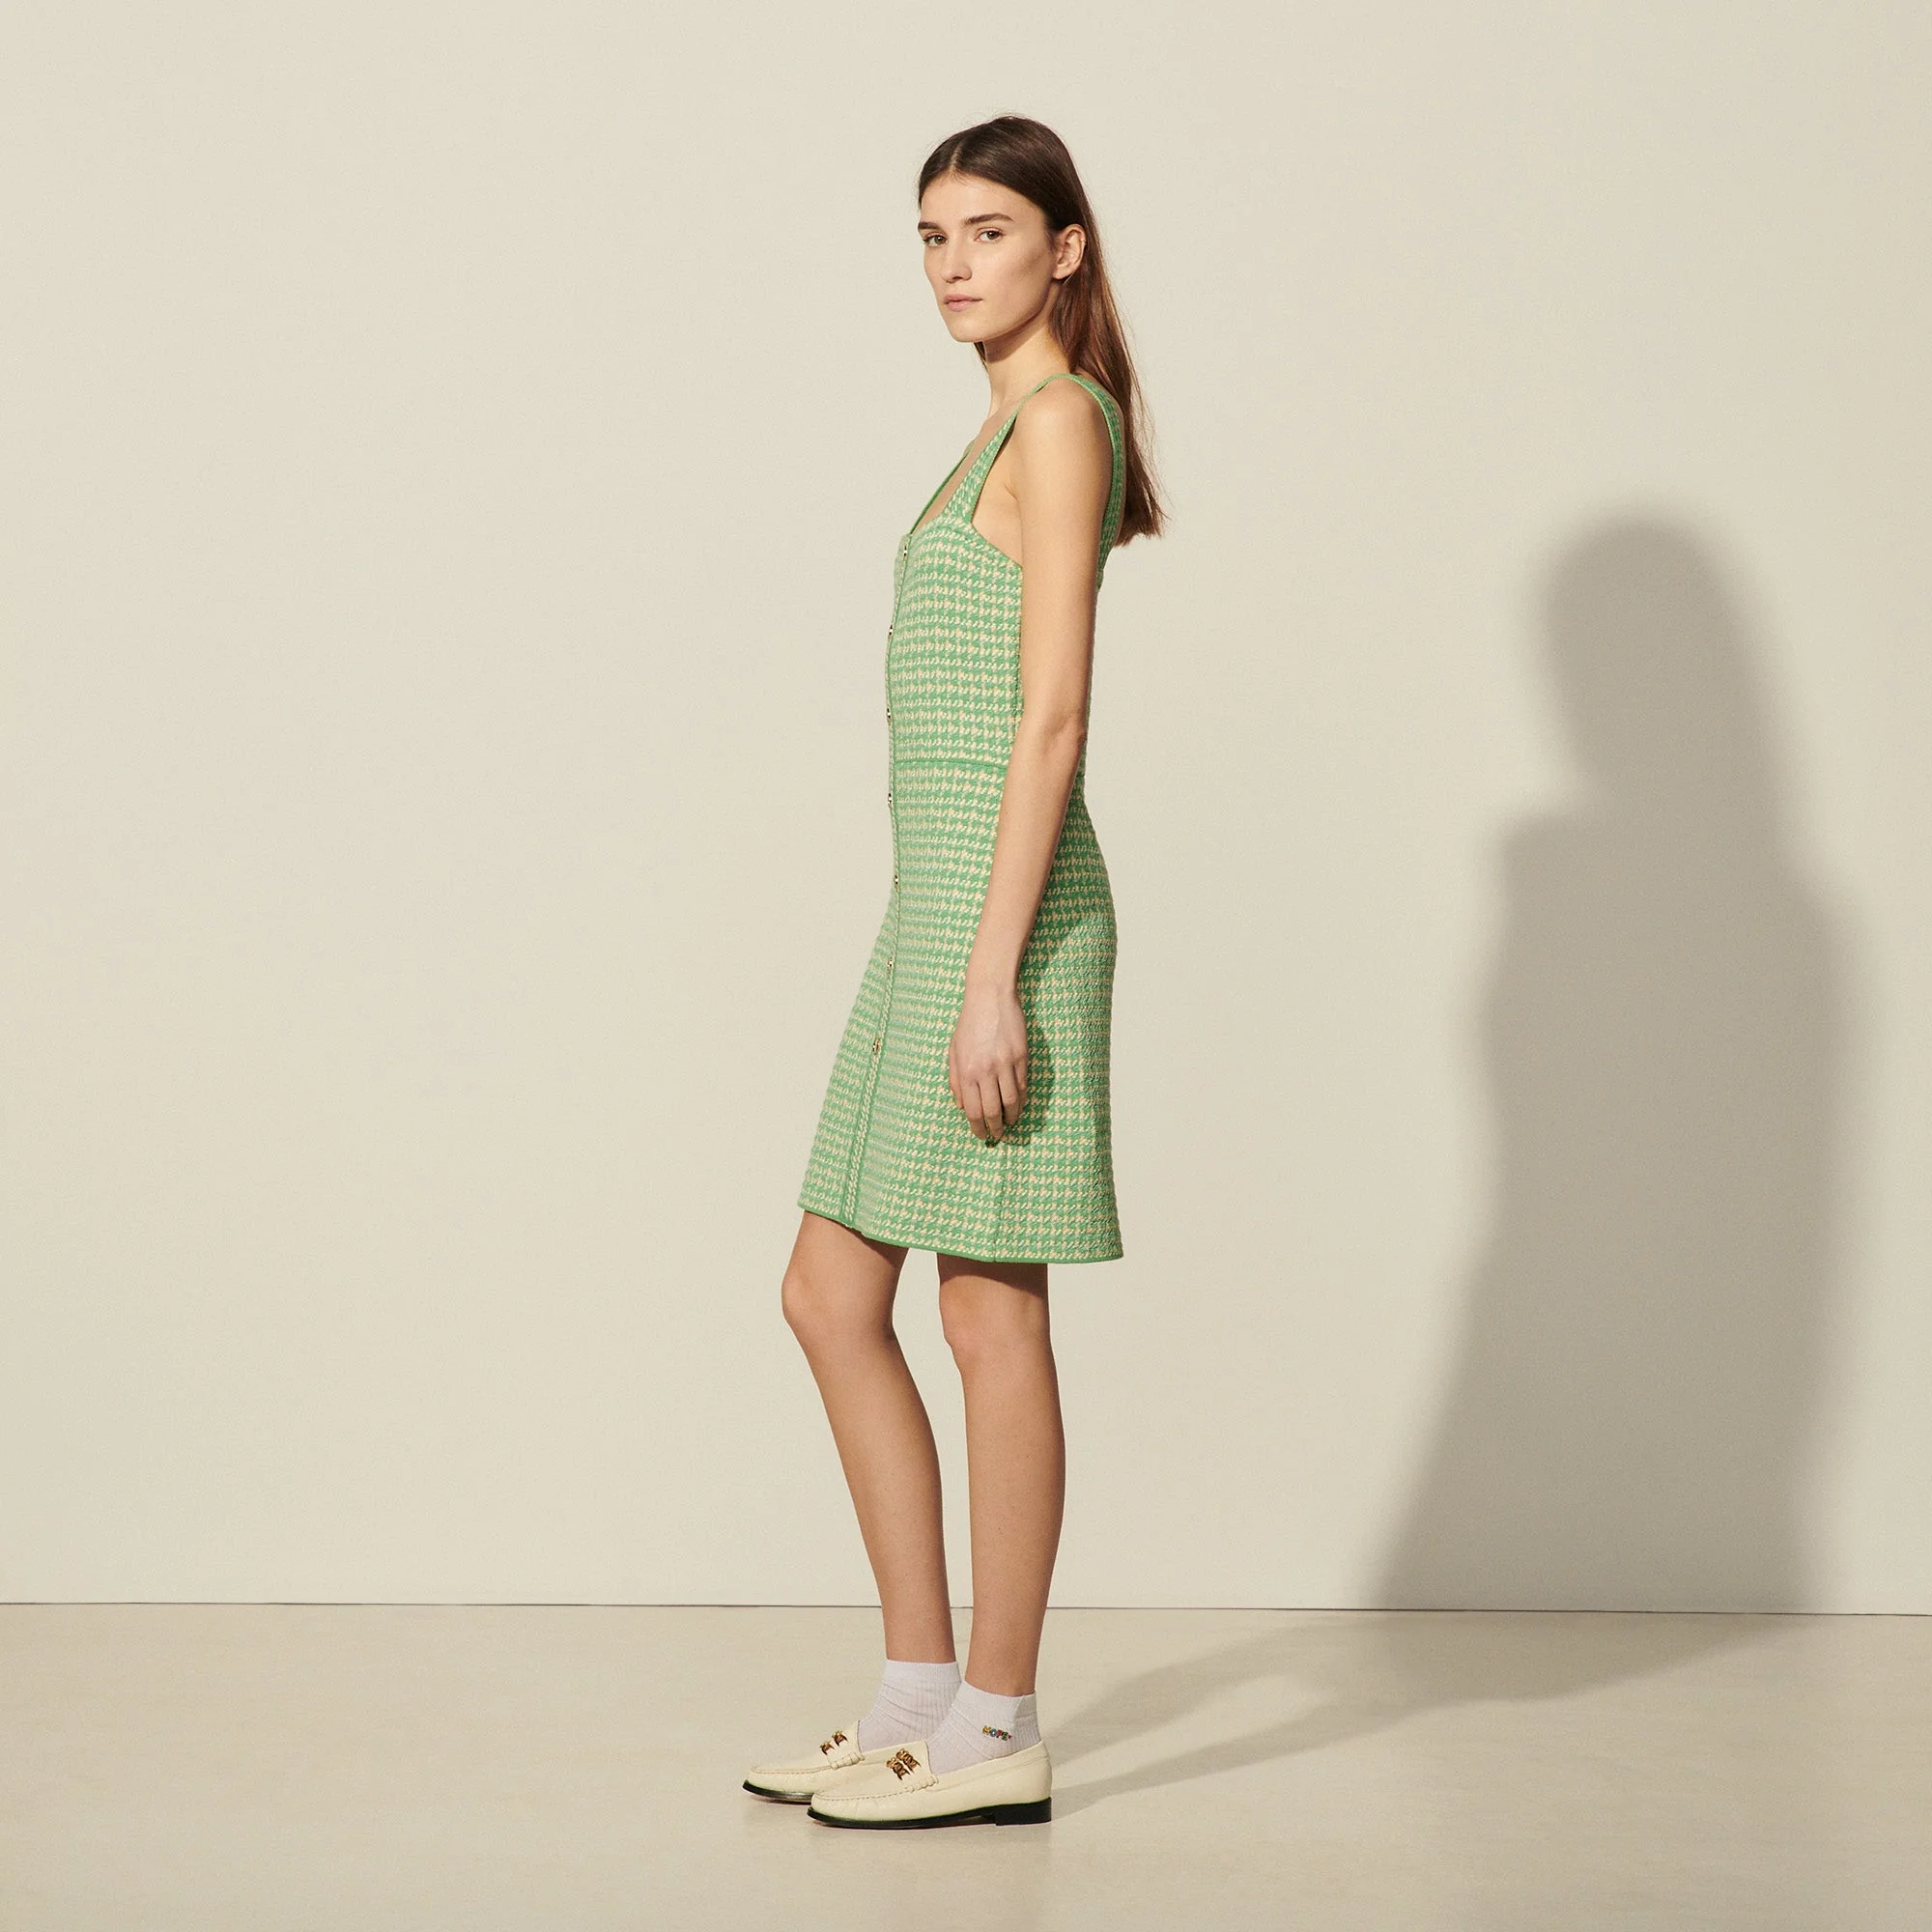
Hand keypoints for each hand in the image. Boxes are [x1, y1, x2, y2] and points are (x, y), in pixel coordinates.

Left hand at [947, 975, 1028, 1142]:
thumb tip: (960, 1106)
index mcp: (967, 1071)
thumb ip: (955, 1080)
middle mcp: (986, 1071)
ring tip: (1010, 1124)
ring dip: (1012, 1118)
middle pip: (993, 1111)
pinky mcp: (1022, 1057)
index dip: (978, 1127)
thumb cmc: (969, 1023)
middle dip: (996, 1128)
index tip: (982, 1135)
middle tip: (997, 1135)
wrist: (990, 997)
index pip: (973, 1110)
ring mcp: (1006, 1064)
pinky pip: (1023, 1086)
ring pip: (1012, 1102)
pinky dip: (1021, 1101)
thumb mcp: (954, 1051)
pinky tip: (1018, 1106)